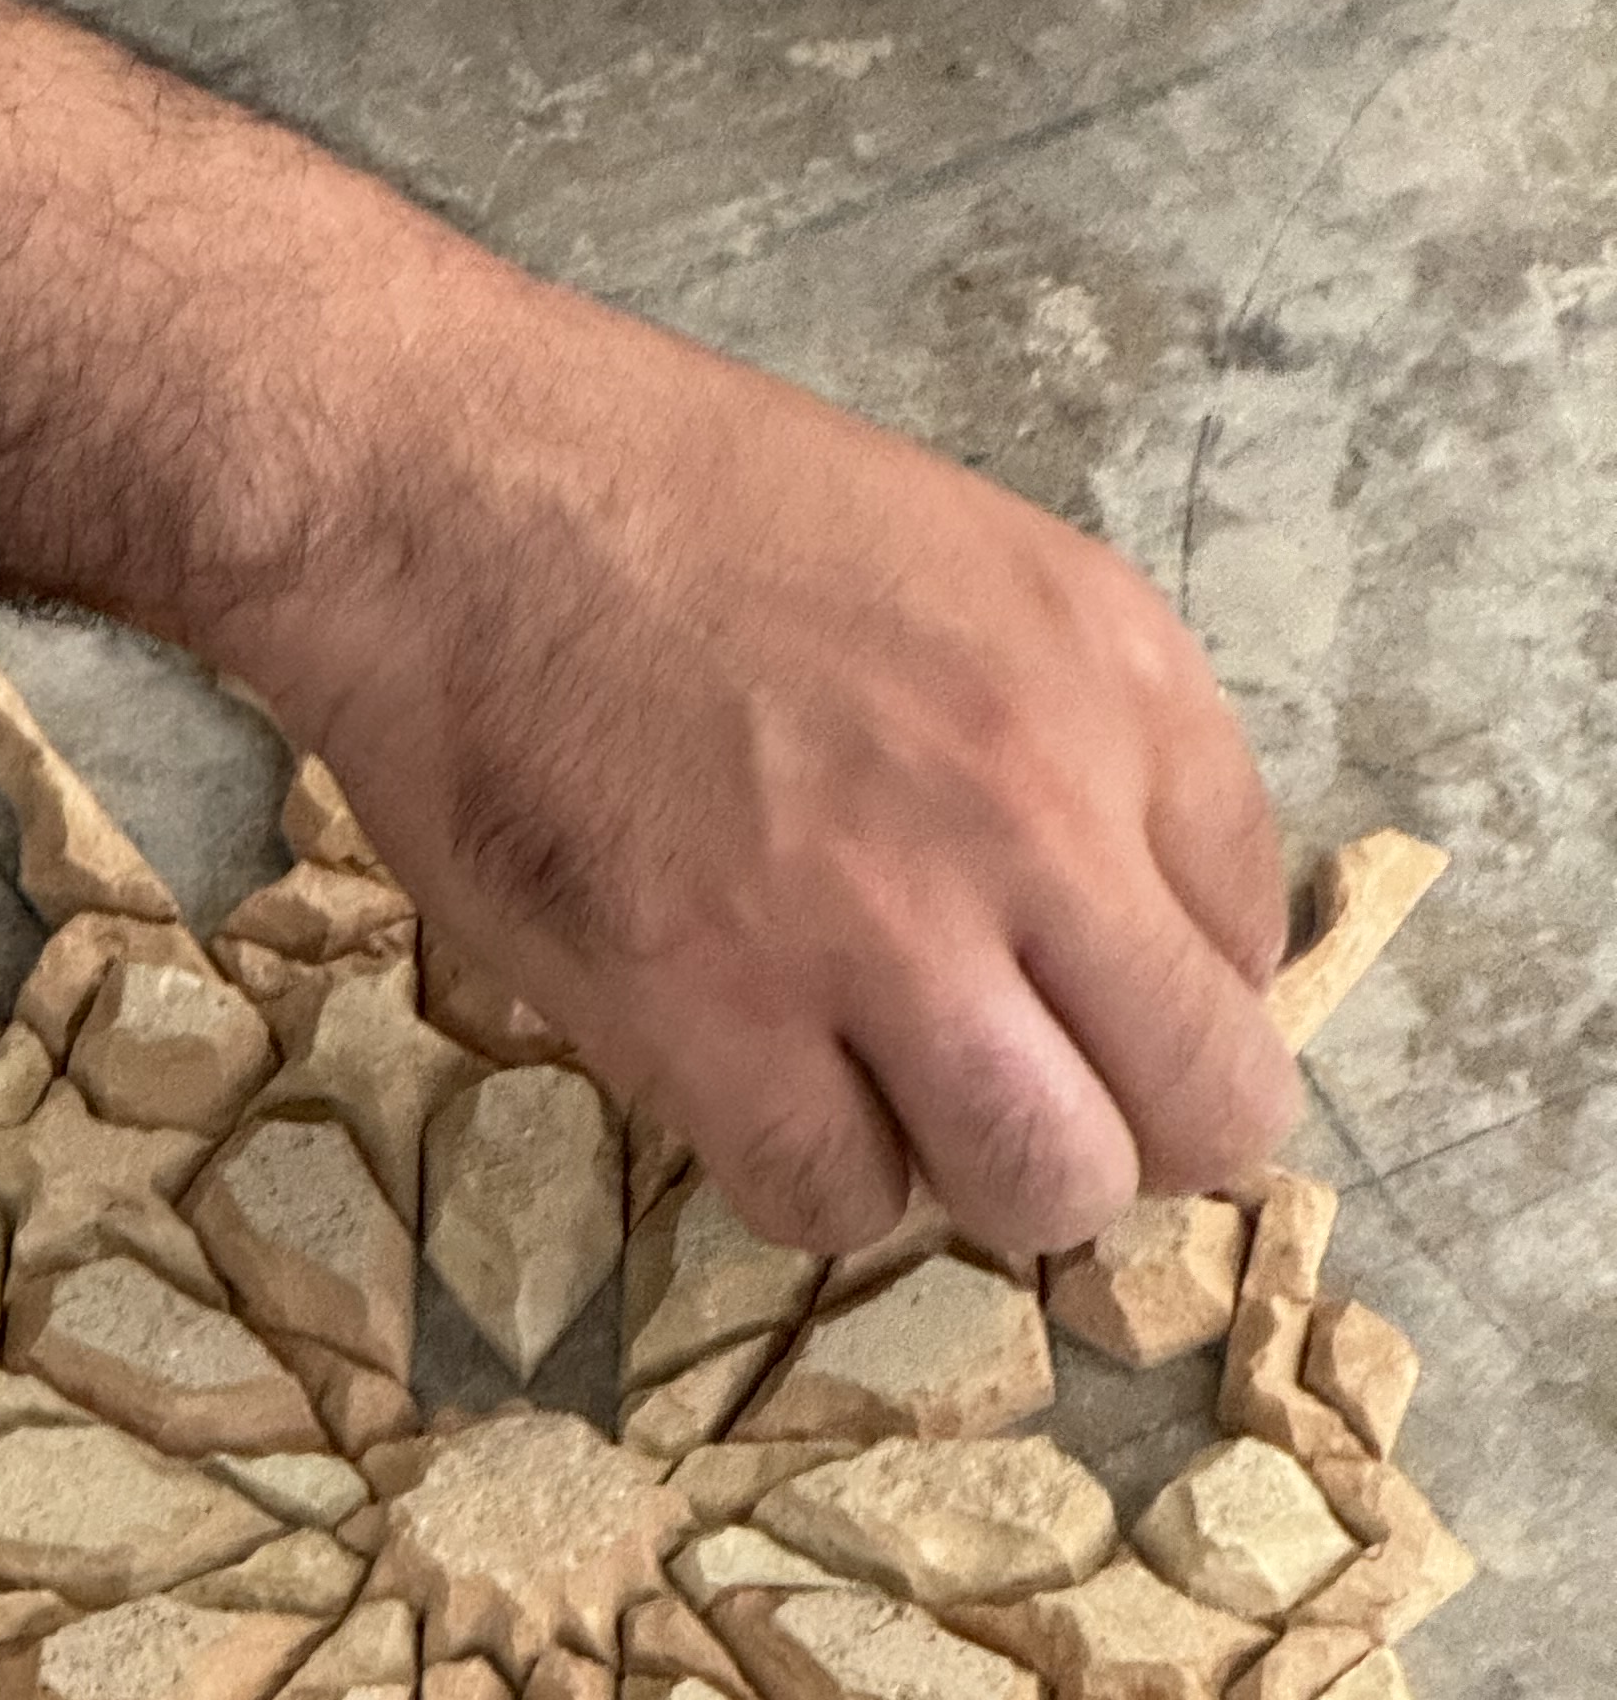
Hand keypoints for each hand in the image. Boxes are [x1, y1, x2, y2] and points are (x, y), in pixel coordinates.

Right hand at [233, 290, 1296, 1256]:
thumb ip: (1079, 739)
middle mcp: (1033, 808)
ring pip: (1047, 1189)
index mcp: (1114, 676)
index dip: (1154, 989)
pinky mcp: (708, 1015)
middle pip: (1206, 1106)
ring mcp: (874, 926)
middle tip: (1019, 1094)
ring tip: (882, 1097)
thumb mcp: (963, 560)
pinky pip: (834, 1204)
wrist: (447, 495)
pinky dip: (803, 1172)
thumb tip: (1131, 942)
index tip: (1064, 982)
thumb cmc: (676, 509)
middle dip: (1128, 1132)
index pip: (1252, 939)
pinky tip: (746, 1076)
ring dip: (975, 1178)